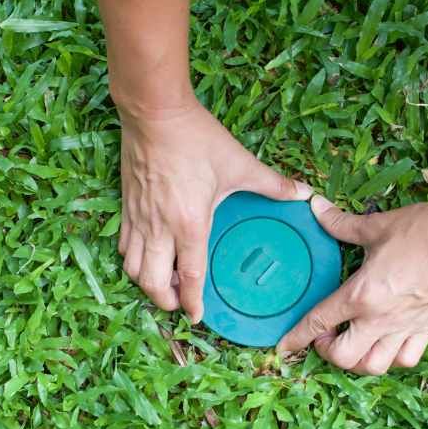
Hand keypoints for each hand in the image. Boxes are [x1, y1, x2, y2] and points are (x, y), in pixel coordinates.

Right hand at [117, 98, 312, 322]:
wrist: (154, 112)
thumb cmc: (196, 138)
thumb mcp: (239, 163)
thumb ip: (272, 184)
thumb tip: (303, 193)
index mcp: (190, 223)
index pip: (190, 276)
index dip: (193, 302)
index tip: (197, 316)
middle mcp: (160, 228)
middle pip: (153, 283)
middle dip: (166, 301)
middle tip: (180, 302)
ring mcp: (139, 218)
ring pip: (133, 268)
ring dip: (148, 284)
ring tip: (164, 284)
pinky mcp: (126, 206)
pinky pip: (123, 246)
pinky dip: (133, 260)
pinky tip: (147, 257)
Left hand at [277, 195, 427, 374]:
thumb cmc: (423, 230)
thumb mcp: (376, 226)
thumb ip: (340, 223)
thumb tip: (315, 206)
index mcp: (362, 294)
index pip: (318, 322)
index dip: (296, 337)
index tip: (283, 347)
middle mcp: (381, 319)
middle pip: (345, 358)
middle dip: (327, 352)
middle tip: (327, 334)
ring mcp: (406, 327)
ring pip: (375, 366)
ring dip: (358, 360)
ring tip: (354, 342)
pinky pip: (407, 359)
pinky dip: (393, 359)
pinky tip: (386, 343)